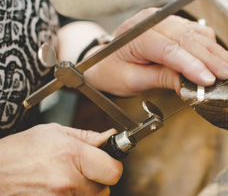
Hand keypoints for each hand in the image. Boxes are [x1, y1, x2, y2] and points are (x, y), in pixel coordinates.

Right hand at [0, 123, 121, 194]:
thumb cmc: (19, 151)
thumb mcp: (53, 133)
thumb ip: (87, 136)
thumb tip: (110, 136)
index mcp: (71, 156)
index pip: (113, 171)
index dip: (112, 166)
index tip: (106, 162)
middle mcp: (67, 182)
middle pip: (104, 190)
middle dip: (97, 181)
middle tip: (82, 172)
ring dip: (85, 192)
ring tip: (65, 180)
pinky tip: (57, 190)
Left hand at [85, 8, 227, 95]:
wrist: (103, 59)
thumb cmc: (112, 70)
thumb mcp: (132, 80)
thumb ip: (161, 78)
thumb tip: (188, 85)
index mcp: (136, 35)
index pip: (169, 49)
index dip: (192, 65)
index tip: (208, 80)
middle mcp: (151, 21)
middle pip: (186, 39)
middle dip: (209, 58)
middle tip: (226, 73)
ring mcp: (161, 19)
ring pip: (193, 33)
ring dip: (213, 50)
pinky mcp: (170, 23)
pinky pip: (193, 30)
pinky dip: (207, 43)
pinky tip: (218, 54)